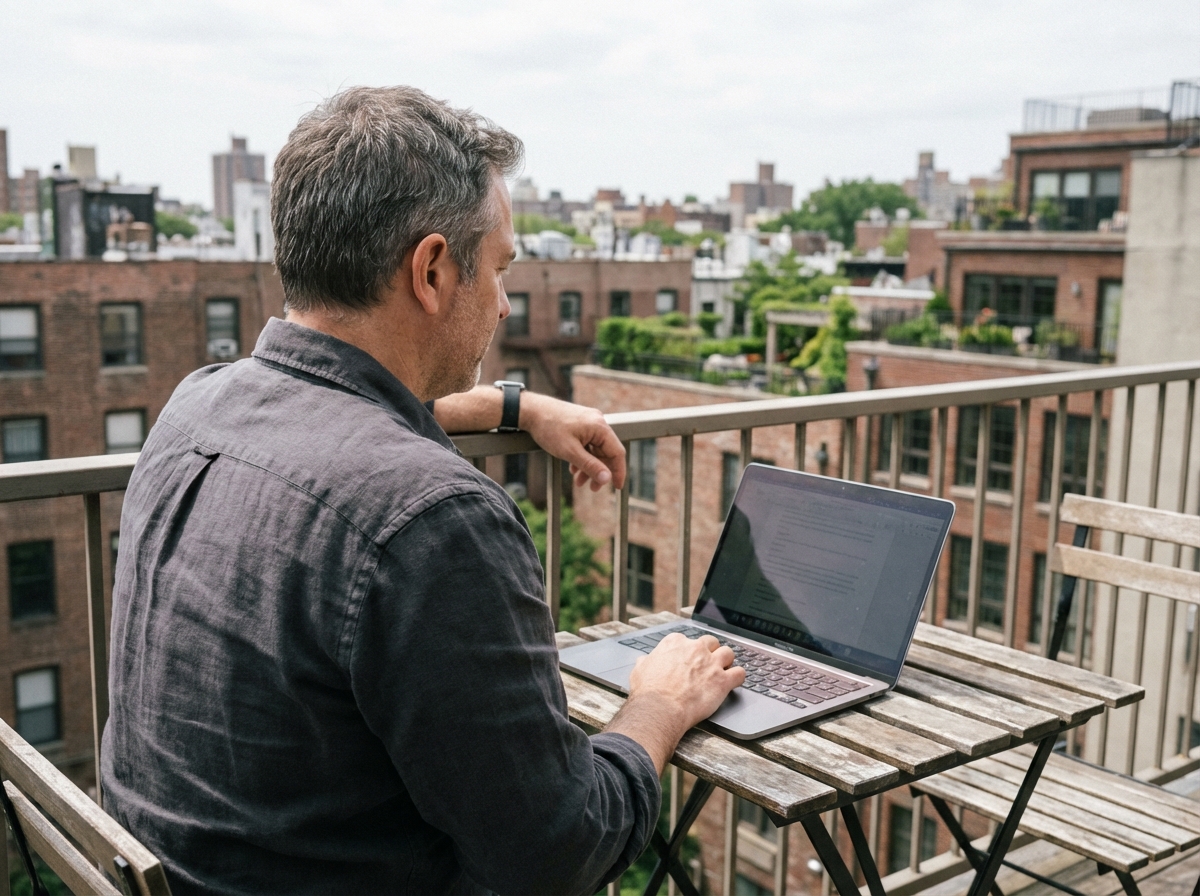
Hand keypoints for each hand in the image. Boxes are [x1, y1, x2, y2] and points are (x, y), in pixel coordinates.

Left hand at [519, 392, 625, 491]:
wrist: (531, 410)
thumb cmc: (549, 428)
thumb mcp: (570, 452)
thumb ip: (590, 465)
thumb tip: (607, 478)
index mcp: (600, 427)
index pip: (617, 452)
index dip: (619, 471)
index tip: (617, 488)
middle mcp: (598, 423)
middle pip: (606, 452)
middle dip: (599, 472)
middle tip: (593, 488)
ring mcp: (589, 422)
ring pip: (595, 450)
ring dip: (589, 467)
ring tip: (579, 481)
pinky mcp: (580, 424)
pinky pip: (587, 444)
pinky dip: (582, 457)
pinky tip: (573, 468)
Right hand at [629, 634, 744, 729]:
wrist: (660, 708)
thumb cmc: (649, 691)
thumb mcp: (640, 670)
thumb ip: (647, 661)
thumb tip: (645, 661)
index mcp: (675, 643)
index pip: (688, 640)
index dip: (690, 651)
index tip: (689, 659)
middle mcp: (695, 648)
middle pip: (711, 642)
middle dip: (711, 652)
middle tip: (708, 664)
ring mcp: (711, 663)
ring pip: (728, 653)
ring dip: (726, 662)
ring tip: (723, 670)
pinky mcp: (722, 680)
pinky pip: (740, 673)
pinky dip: (739, 677)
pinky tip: (735, 682)